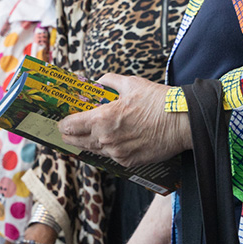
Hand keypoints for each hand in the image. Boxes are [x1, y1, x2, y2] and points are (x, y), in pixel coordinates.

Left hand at [58, 73, 190, 167]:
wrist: (183, 122)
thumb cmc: (157, 101)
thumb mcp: (130, 84)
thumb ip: (109, 82)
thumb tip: (99, 82)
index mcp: (102, 118)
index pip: (71, 125)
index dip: (62, 123)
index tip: (59, 121)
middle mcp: (106, 139)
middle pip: (76, 141)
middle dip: (69, 135)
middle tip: (65, 130)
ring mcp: (116, 153)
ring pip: (92, 150)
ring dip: (85, 143)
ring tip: (81, 137)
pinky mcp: (128, 161)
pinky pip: (109, 157)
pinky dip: (105, 149)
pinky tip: (104, 143)